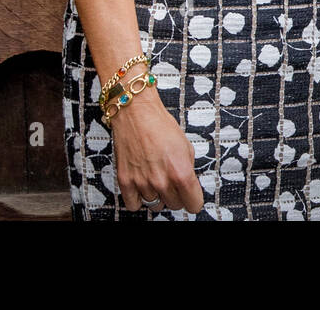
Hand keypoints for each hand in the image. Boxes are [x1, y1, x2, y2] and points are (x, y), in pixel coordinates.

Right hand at [110, 87, 204, 213]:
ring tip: (157, 179)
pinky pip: (134, 205)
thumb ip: (188, 169)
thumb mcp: (186, 146)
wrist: (136, 114)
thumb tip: (188, 185)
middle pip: (175, 205)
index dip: (194, 200)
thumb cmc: (162, 126)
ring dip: (158, 196)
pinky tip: (143, 186)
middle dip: (177, 196)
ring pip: (155, 205)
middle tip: (173, 182)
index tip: (192, 197)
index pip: (193, 204)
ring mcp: (142, 183)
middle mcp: (162, 181)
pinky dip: (139, 199)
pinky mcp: (125, 181)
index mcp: (181, 172)